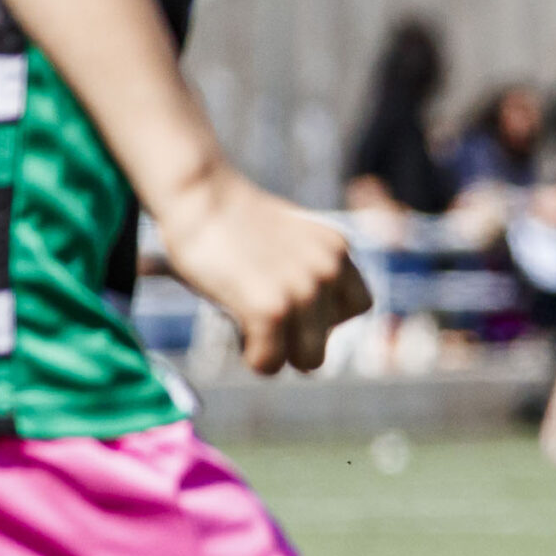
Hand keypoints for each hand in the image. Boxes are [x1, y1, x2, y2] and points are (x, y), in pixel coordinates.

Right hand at [160, 175, 371, 373]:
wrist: (197, 193)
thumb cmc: (230, 219)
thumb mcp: (289, 239)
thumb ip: (308, 269)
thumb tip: (309, 315)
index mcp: (337, 250)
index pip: (358, 306)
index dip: (326, 317)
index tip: (294, 311)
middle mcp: (329, 270)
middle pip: (330, 338)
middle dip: (298, 341)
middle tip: (267, 328)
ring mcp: (303, 290)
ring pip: (308, 360)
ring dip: (278, 355)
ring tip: (252, 335)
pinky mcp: (270, 309)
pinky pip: (271, 362)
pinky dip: (255, 360)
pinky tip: (241, 343)